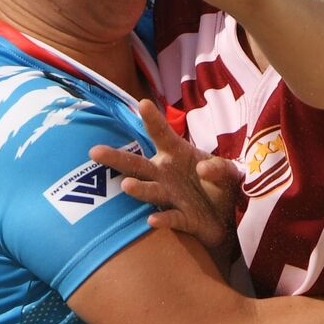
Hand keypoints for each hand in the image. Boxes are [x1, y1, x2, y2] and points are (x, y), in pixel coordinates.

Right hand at [91, 100, 241, 265]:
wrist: (228, 218)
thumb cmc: (221, 186)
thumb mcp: (229, 172)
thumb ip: (220, 168)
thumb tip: (203, 168)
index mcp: (177, 154)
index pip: (162, 134)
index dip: (152, 119)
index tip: (143, 103)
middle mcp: (167, 175)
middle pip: (138, 165)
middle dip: (117, 158)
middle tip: (94, 151)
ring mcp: (171, 197)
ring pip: (150, 191)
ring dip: (139, 189)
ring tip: (126, 185)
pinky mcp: (182, 219)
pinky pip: (170, 218)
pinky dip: (162, 219)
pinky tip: (151, 220)